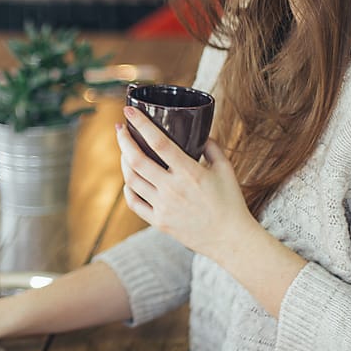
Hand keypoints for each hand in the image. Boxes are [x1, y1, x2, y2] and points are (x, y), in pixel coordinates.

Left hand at [116, 107, 255, 259]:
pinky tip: (129, 180)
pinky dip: (127, 189)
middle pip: (137, 159)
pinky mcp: (159, 222)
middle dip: (124, 140)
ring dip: (123, 161)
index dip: (141, 124)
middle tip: (120, 128)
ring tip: (124, 150)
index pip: (159, 142)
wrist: (230, 239)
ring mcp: (163, 207)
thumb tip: (200, 133)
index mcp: (190, 173)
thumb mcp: (226, 170)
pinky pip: (134, 203)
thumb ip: (212, 148)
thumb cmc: (230, 202)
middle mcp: (173, 189)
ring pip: (131, 180)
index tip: (129, 110)